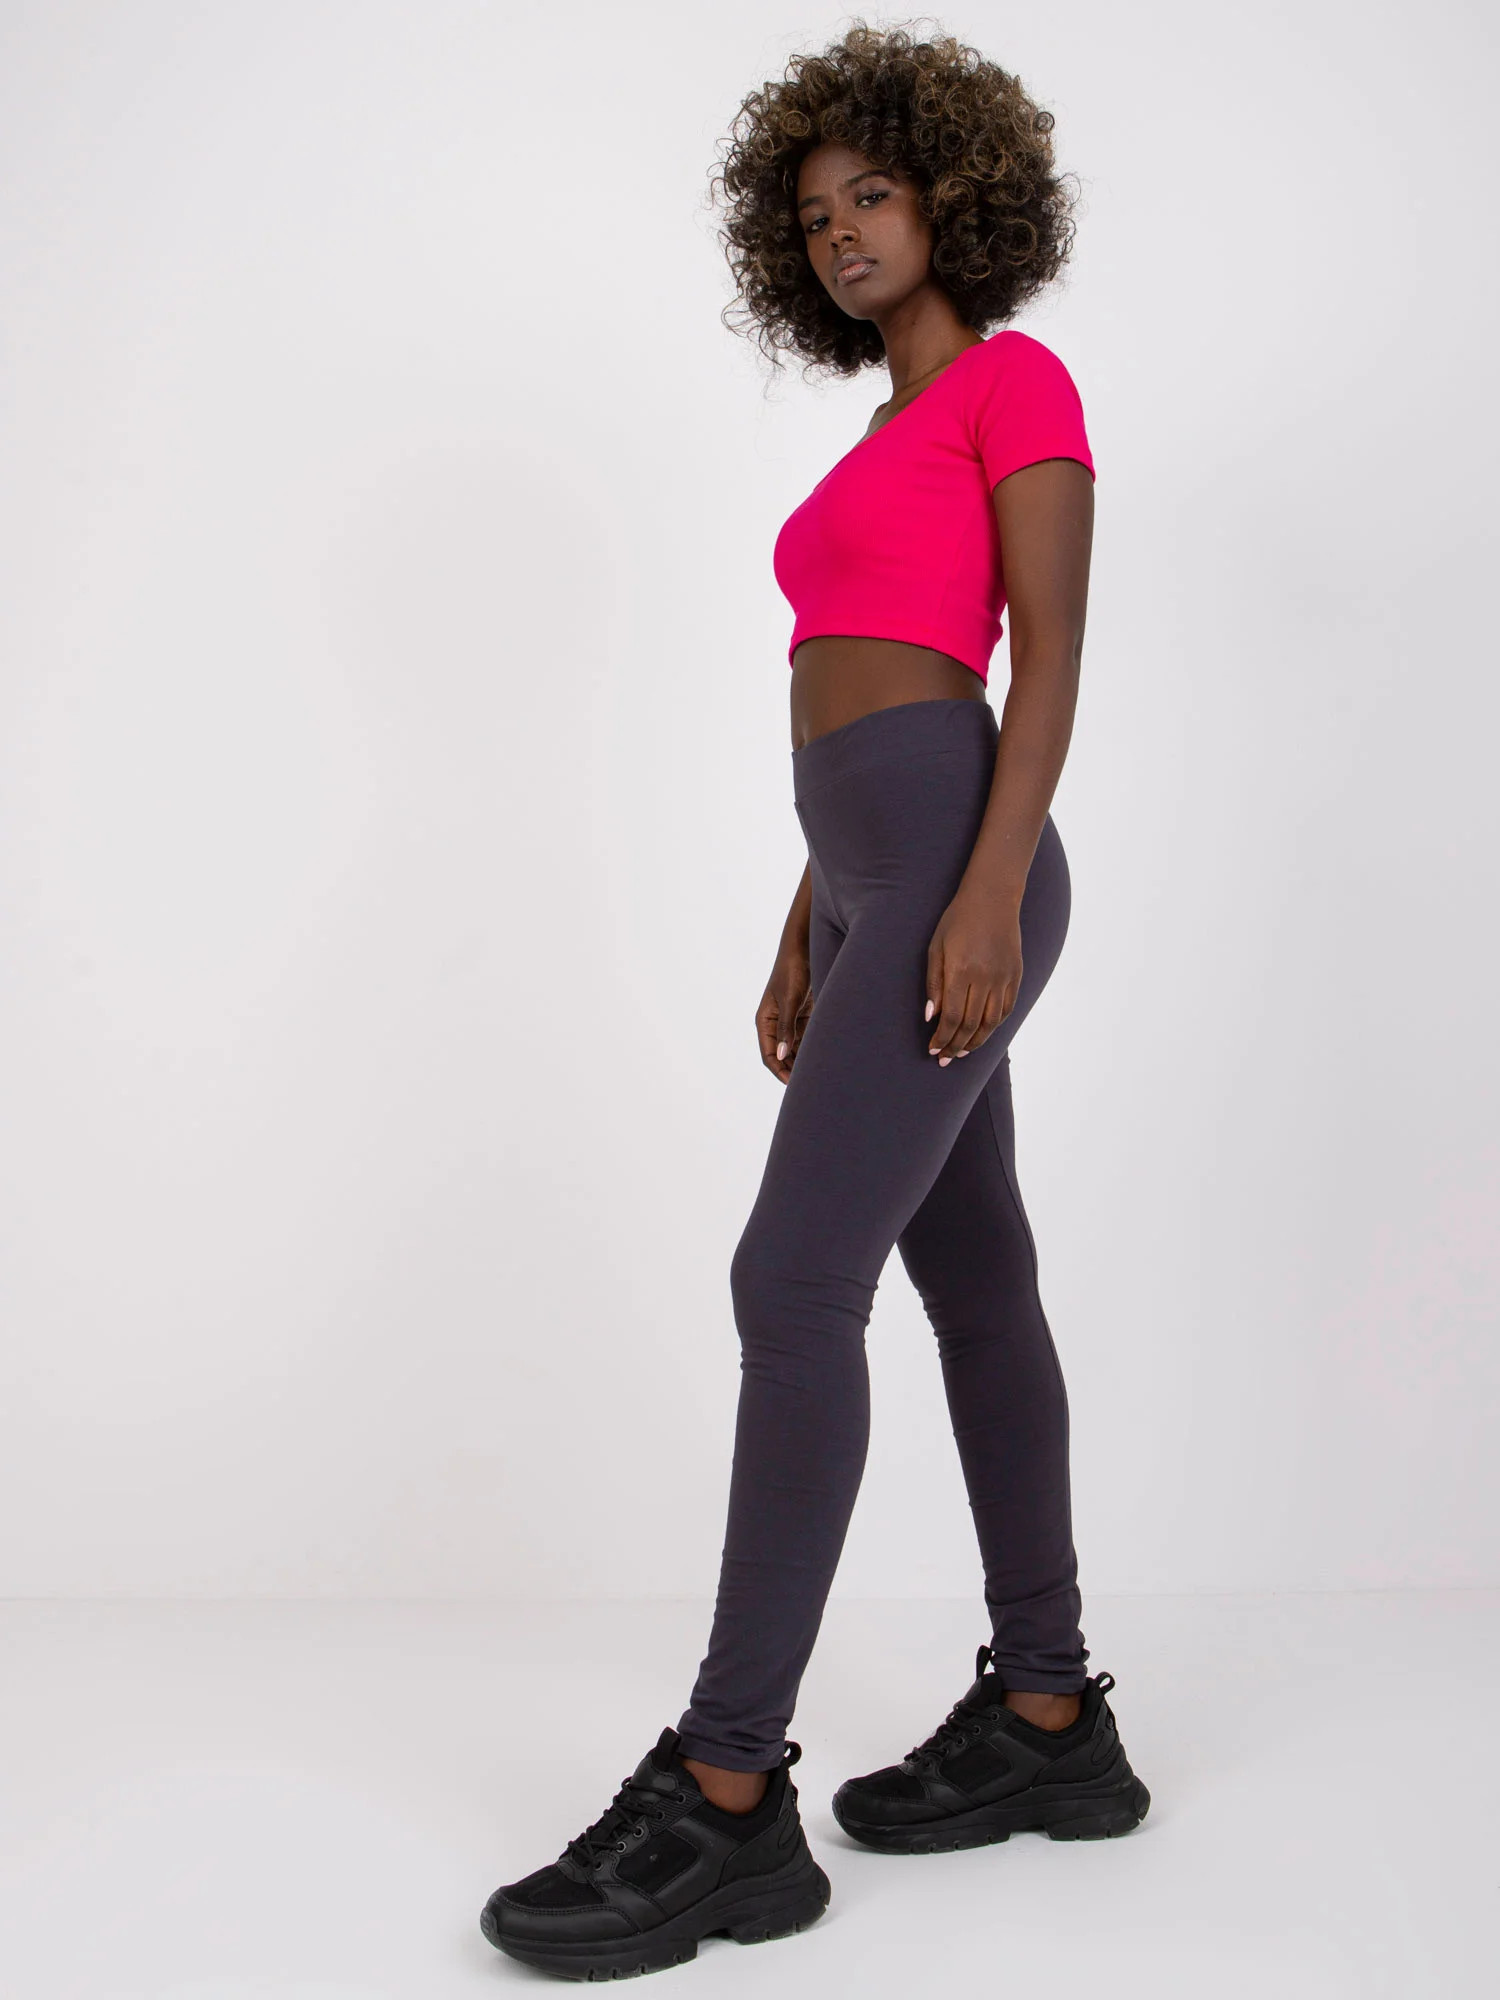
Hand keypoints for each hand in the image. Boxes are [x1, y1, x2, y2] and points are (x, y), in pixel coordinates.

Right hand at [756, 943, 813, 1083]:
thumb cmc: (792, 970)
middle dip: (794, 1069)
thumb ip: (787, 1027)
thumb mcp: (790, 999)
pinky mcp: (804, 1014)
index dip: (780, 1071)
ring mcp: (790, 1020)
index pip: (769, 1055)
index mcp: (765, 1021)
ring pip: (796, 1048)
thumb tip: (783, 1055)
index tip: (794, 1084)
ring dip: (805, 1059)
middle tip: (811, 1084)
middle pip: (783, 1055)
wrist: (804, 948)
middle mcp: (776, 1023)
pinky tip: (826, 1056)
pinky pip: (807, 1037)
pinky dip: (814, 1047)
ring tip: (821, 1073)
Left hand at [924, 885, 1022, 1065]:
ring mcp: (1004, 977)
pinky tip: (982, 1033)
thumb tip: (931, 1017)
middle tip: (945, 1059)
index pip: (951, 1016)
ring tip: (962, 1052)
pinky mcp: (1016, 975)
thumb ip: (934, 984)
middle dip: (955, 1045)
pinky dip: (994, 1026)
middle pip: (969, 1024)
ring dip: (975, 1041)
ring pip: (991, 1022)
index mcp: (961, 970)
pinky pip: (1006, 1009)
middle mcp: (985, 977)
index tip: (933, 1050)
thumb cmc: (957, 921)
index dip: (942, 1037)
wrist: (992, 899)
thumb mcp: (936, 947)